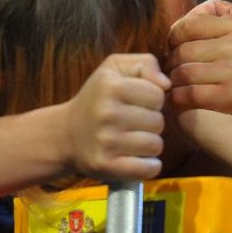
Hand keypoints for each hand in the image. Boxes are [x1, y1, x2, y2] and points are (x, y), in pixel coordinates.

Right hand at [63, 54, 170, 180]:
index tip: (138, 103)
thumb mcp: (115, 68)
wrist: (65, 134)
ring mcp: (106, 142)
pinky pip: (149, 168)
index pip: (158, 94)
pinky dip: (149, 166)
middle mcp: (107, 113)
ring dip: (150, 144)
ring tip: (134, 139)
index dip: (153, 99)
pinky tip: (138, 158)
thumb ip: (145, 64)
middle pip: (159, 121)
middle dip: (151, 122)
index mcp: (110, 86)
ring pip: (155, 145)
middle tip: (134, 123)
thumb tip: (166, 85)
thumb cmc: (97, 98)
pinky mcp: (106, 166)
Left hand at [167, 0, 231, 129]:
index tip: (176, 50)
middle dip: (171, 63)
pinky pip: (187, 93)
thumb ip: (214, 15)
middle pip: (181, 52)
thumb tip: (199, 10)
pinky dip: (177, 98)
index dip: (174, 39)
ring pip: (182, 73)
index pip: (186, 26)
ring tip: (177, 85)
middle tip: (173, 72)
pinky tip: (181, 99)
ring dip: (173, 82)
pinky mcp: (230, 96)